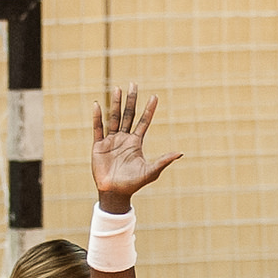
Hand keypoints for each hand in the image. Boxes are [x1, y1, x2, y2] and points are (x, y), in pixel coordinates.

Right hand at [92, 84, 180, 204]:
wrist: (115, 193)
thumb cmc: (133, 183)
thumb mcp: (151, 171)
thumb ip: (164, 161)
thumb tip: (180, 153)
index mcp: (136, 142)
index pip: (144, 122)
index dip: (149, 110)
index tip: (154, 96)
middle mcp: (124, 138)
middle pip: (128, 115)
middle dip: (131, 100)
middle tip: (133, 84)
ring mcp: (111, 141)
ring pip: (114, 118)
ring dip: (115, 103)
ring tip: (117, 88)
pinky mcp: (99, 146)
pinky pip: (98, 129)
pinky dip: (97, 117)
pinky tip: (97, 104)